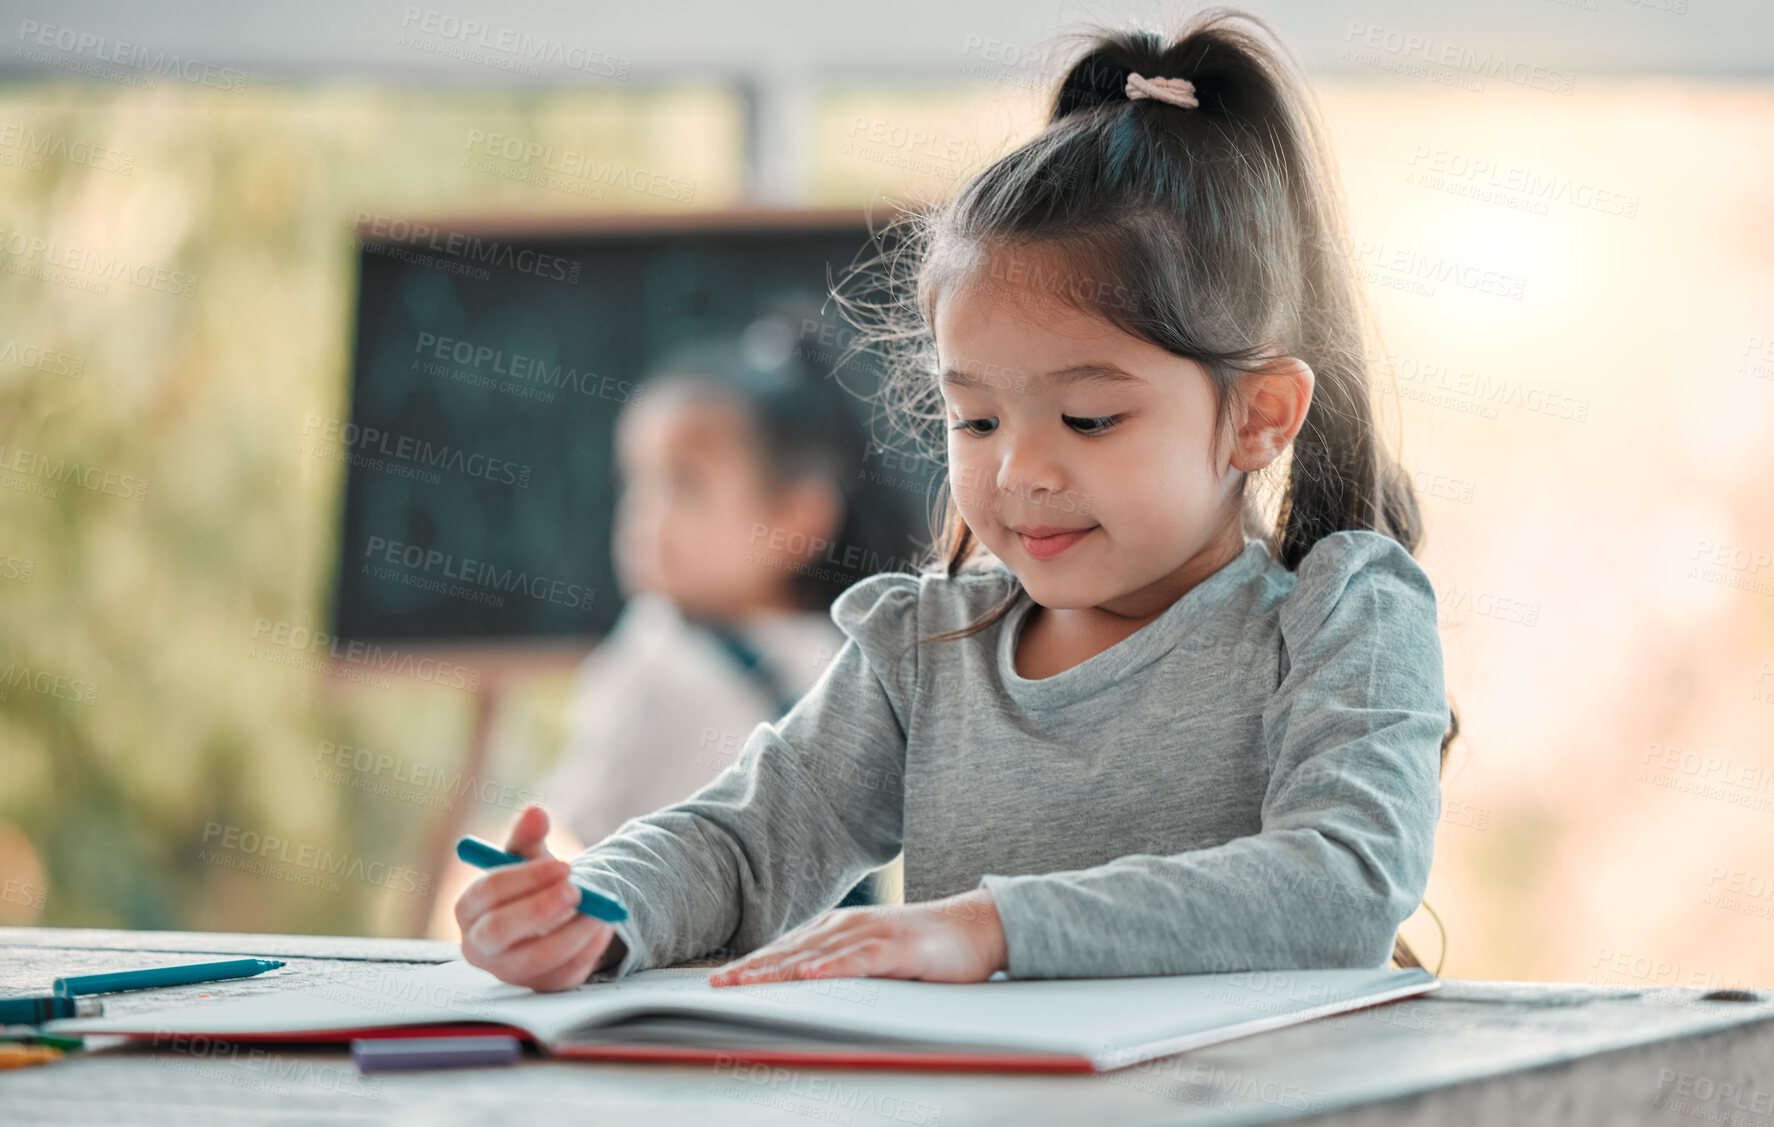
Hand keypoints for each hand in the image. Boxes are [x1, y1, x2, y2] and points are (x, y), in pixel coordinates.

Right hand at [455, 804, 624, 990]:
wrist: (553, 920)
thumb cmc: (531, 885)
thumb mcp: (528, 857)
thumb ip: (528, 836)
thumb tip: (535, 812)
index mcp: (469, 908)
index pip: (487, 893)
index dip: (525, 878)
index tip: (564, 866)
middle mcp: (479, 945)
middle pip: (500, 930)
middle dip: (540, 908)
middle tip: (577, 890)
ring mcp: (509, 972)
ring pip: (537, 957)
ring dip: (574, 931)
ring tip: (602, 910)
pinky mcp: (540, 987)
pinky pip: (565, 974)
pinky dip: (589, 949)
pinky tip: (603, 927)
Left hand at [707, 888, 1007, 986]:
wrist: (974, 928)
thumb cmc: (922, 948)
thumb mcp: (871, 957)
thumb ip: (839, 967)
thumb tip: (802, 987)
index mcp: (837, 930)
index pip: (785, 950)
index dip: (752, 965)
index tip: (719, 981)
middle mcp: (847, 926)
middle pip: (790, 951)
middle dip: (751, 969)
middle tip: (716, 985)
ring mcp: (871, 934)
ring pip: (815, 955)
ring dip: (778, 969)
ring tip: (746, 982)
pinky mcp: (897, 947)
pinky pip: (858, 959)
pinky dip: (832, 968)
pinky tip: (810, 976)